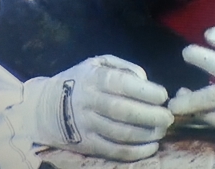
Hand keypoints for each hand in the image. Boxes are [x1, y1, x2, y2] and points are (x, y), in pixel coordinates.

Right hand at [17, 55, 173, 160]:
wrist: (45, 108)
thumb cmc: (81, 80)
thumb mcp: (99, 63)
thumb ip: (125, 67)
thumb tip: (145, 80)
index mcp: (94, 78)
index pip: (121, 84)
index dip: (146, 91)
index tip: (164, 95)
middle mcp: (89, 102)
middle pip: (123, 111)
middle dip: (151, 115)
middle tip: (169, 117)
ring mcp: (86, 126)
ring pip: (120, 133)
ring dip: (146, 134)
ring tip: (163, 130)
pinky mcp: (86, 145)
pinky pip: (113, 151)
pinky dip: (136, 152)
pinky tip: (152, 147)